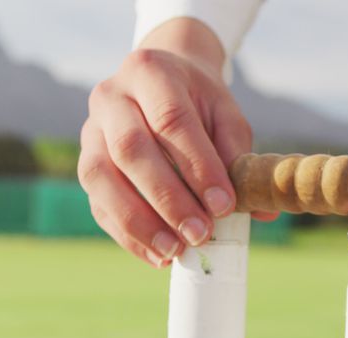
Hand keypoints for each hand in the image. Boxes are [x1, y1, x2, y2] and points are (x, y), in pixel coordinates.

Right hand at [78, 19, 257, 267]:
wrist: (161, 81)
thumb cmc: (199, 102)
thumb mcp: (226, 115)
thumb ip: (241, 156)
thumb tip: (261, 209)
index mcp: (150, 73)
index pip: (172, 120)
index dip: (198, 167)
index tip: (224, 206)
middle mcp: (110, 98)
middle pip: (130, 150)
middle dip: (167, 198)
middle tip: (200, 233)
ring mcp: (90, 132)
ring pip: (102, 178)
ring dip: (139, 221)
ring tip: (175, 251)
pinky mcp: (86, 163)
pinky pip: (98, 203)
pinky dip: (127, 234)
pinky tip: (157, 255)